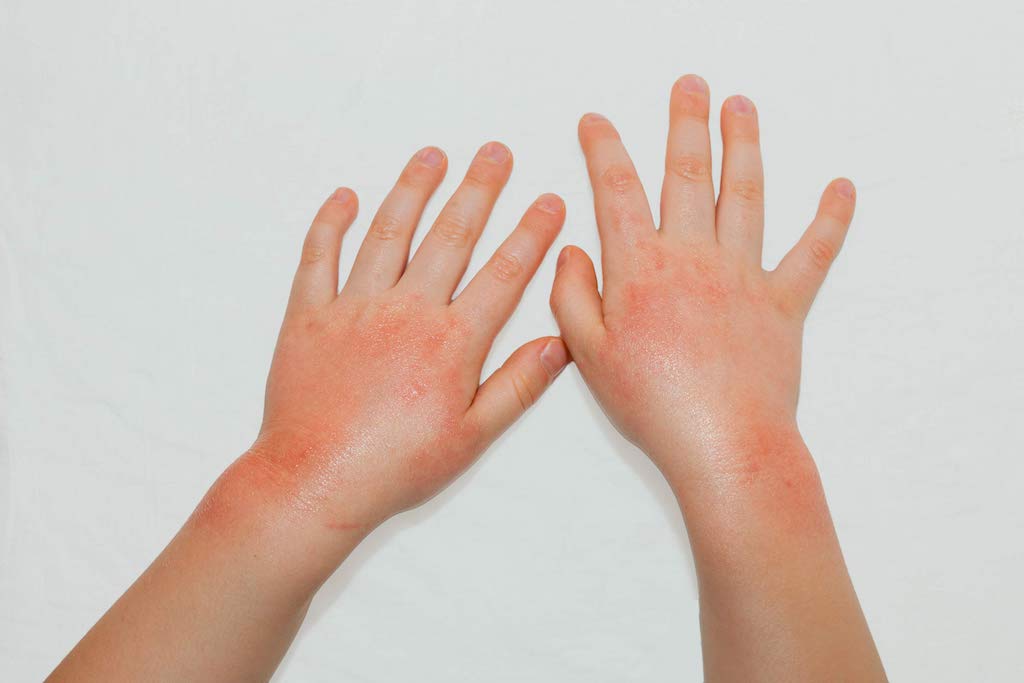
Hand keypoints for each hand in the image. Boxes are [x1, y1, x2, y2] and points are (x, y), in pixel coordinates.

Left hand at [210, 143, 567, 534]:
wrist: (317, 479)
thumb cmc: (396, 464)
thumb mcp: (472, 436)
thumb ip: (518, 385)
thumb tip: (558, 344)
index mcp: (451, 341)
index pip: (502, 275)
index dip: (530, 235)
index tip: (548, 201)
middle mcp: (406, 311)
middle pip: (450, 237)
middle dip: (477, 190)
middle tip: (494, 152)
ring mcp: (354, 308)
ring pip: (388, 234)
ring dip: (412, 191)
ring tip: (431, 156)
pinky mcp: (309, 316)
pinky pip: (319, 258)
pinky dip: (331, 224)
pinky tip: (345, 197)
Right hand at [550, 75, 854, 489]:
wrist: (723, 441)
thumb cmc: (655, 404)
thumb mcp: (590, 354)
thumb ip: (573, 297)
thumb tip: (572, 254)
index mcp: (642, 270)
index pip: (617, 193)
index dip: (604, 151)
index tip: (596, 122)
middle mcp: (695, 259)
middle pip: (688, 176)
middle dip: (686, 124)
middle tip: (689, 86)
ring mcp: (744, 276)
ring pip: (745, 196)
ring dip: (743, 147)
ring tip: (741, 108)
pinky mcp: (783, 303)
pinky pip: (812, 253)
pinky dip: (830, 220)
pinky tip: (841, 190)